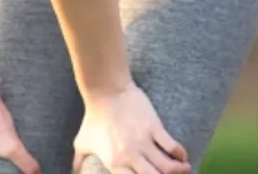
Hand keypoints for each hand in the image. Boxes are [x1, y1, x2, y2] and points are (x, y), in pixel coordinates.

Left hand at [73, 82, 190, 172]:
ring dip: (178, 170)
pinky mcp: (154, 127)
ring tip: (184, 169)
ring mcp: (144, 142)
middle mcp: (130, 155)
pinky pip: (172, 146)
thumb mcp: (82, 141)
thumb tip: (74, 170)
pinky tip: (182, 156)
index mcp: (114, 162)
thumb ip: (79, 160)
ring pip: (167, 166)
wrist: (105, 92)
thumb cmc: (93, 117)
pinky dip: (180, 154)